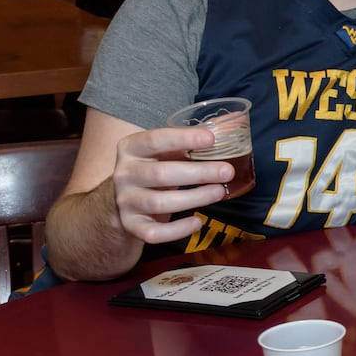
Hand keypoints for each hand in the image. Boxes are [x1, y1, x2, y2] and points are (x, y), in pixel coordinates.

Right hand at [110, 126, 234, 244]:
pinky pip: (153, 233)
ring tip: (219, 192)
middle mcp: (124, 174)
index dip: (183, 138)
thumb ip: (189, 142)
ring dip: (194, 198)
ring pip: (159, 203)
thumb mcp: (164, 152)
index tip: (211, 139)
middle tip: (227, 172)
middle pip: (161, 173)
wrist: (121, 200)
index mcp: (131, 148)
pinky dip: (177, 230)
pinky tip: (197, 222)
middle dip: (198, 173)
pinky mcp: (131, 225)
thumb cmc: (154, 169)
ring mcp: (125, 201)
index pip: (155, 139)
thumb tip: (235, 122)